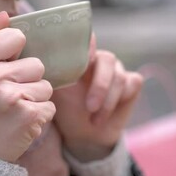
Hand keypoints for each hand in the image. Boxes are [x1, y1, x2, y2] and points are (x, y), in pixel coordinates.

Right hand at [0, 12, 55, 162]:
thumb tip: (6, 13)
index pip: (15, 37)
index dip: (17, 51)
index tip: (8, 66)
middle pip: (36, 64)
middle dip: (28, 80)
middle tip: (9, 96)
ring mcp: (10, 97)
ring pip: (45, 86)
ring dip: (35, 99)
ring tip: (15, 110)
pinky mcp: (28, 115)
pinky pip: (50, 106)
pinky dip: (40, 116)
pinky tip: (22, 123)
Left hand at [52, 36, 142, 161]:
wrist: (84, 134)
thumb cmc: (67, 110)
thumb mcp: (57, 93)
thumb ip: (55, 75)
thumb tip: (42, 65)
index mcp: (80, 58)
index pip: (87, 41)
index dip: (89, 45)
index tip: (88, 56)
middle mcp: (100, 59)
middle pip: (107, 59)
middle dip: (100, 85)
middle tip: (90, 107)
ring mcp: (117, 69)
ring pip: (119, 77)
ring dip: (106, 103)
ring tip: (93, 120)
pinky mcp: (132, 82)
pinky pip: (132, 84)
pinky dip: (118, 102)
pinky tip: (105, 117)